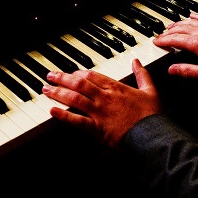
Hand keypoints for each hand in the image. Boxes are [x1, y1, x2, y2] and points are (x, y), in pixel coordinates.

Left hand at [44, 59, 161, 144]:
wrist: (152, 135)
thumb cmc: (151, 116)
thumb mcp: (150, 90)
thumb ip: (142, 75)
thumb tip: (136, 62)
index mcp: (116, 88)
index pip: (92, 75)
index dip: (78, 73)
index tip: (70, 74)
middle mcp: (105, 97)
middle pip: (79, 83)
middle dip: (62, 78)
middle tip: (50, 76)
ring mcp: (99, 112)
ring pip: (74, 98)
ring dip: (58, 93)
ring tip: (46, 90)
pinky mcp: (97, 128)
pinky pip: (77, 120)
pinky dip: (63, 115)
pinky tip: (52, 111)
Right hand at [153, 15, 197, 79]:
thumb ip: (189, 71)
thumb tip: (173, 70)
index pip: (175, 40)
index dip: (163, 41)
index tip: (156, 42)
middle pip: (180, 29)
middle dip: (167, 32)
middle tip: (160, 35)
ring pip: (189, 22)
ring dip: (178, 24)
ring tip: (170, 26)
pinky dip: (195, 16)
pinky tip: (192, 15)